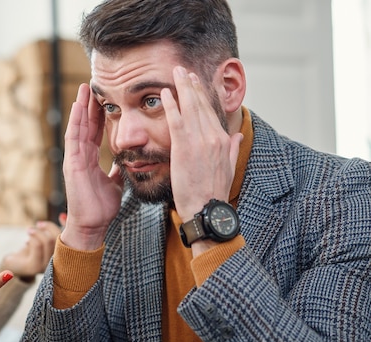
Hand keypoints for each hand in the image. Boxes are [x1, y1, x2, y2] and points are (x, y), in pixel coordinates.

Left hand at [0, 216, 64, 280]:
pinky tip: (26, 240)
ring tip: (30, 230)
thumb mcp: (44, 238)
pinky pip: (37, 245)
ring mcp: (47, 267)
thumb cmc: (31, 250)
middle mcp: (58, 265)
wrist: (13, 265)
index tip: (60, 216)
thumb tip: (62, 215)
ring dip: (37, 232)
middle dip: (49, 227)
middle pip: (61, 238)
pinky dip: (32, 238)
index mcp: (63, 258)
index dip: (67, 227)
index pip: (71, 239)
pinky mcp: (34, 267)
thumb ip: (53, 230)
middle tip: (39, 224)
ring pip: (48, 240)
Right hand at [61, 84, 122, 249]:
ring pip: (77, 126)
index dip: (100, 114)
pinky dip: (76, 121)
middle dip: (90, 104)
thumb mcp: (115, 183)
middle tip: (94, 84)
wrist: (93, 225)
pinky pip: (74, 138)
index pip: (95, 131)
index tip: (105, 97)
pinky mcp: (72, 163)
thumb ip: (117, 170)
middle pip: (85, 124)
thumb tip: (126, 161)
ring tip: (85, 88)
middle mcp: (81, 155)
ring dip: (81, 107)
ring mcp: (75, 158)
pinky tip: (79, 106)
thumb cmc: (101, 207)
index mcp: (91, 159)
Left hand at [161, 66, 242, 221]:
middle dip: (192, 85)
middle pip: (201, 105)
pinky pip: (176, 120)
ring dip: (182, 88)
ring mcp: (199, 141)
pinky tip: (166, 93)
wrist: (207, 209)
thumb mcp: (229, 168)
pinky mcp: (184, 148)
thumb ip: (232, 149)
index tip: (196, 83)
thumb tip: (237, 135)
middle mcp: (213, 137)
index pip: (211, 112)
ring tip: (175, 73)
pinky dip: (171, 105)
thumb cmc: (214, 193)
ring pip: (190, 107)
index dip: (203, 95)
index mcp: (223, 141)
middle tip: (183, 70)